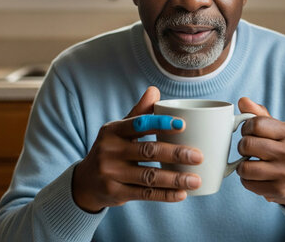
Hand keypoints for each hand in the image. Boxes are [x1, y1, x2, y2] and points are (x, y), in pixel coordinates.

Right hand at [72, 86, 202, 212]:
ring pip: (149, 176)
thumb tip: (154, 90)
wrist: (85, 181)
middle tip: (199, 156)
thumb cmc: (111, 149)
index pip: (139, 124)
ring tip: (196, 180)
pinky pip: (145, 194)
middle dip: (176, 154)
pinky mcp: (115, 193)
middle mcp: (109, 150)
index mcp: (112, 130)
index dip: (161, 124)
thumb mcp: (119, 130)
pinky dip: (165, 195)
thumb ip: (138, 113)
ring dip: (175, 178)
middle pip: (148, 151)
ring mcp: (111, 173)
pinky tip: (182, 194)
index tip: (183, 125)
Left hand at [236, 97, 284, 208]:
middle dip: (242, 146)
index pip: (256, 123)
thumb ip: (260, 114)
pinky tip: (256, 177)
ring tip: (249, 163)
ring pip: (245, 167)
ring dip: (242, 166)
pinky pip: (248, 183)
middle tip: (248, 149)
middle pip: (248, 144)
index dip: (246, 127)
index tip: (249, 132)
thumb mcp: (280, 130)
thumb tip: (242, 100)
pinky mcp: (279, 190)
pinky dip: (246, 179)